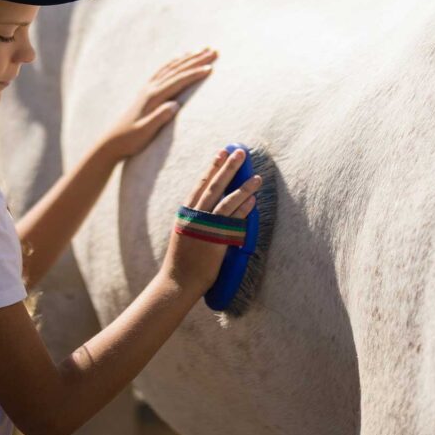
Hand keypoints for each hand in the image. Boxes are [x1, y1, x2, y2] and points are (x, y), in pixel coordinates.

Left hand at [100, 48, 216, 161]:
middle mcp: (150, 89)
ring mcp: (148, 88)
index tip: (210, 68)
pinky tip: (181, 58)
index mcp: (153, 97)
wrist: (112, 141)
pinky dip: (174, 62)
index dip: (194, 74)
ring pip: (171, 67)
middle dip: (196, 59)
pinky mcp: (146, 91)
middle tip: (214, 51)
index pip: (178, 81)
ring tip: (203, 50)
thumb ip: (159, 118)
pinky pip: (163, 71)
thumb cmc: (130, 140)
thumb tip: (175, 106)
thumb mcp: (145, 132)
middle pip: (177, 70)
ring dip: (188, 58)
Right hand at [161, 147, 262, 294]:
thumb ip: (195, 219)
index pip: (200, 184)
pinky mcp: (215, 240)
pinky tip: (253, 199)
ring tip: (257, 177)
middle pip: (213, 186)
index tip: (221, 152)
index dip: (212, 167)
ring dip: (243, 187)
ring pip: (226, 202)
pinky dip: (243, 209)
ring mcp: (205, 228)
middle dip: (227, 168)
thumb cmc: (182, 261)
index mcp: (186, 213)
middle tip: (239, 152)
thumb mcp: (184, 233)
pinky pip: (232, 221)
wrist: (177, 282)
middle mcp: (194, 216)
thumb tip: (210, 208)